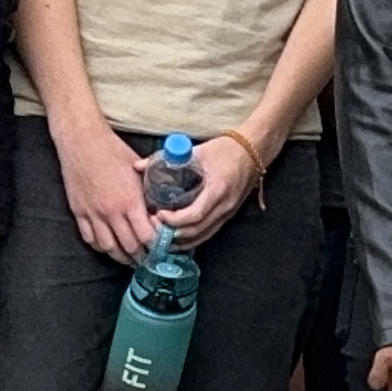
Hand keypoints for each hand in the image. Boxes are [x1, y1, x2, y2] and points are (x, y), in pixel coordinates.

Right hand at [55, 114, 159, 262]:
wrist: (82, 141)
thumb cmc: (113, 151)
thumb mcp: (138, 170)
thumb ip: (148, 191)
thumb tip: (158, 208)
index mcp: (130, 201)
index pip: (146, 236)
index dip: (155, 246)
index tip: (161, 248)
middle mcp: (111, 211)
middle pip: (129, 246)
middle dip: (141, 256)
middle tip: (148, 259)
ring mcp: (93, 213)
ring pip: (108, 248)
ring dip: (121, 256)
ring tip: (130, 258)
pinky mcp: (78, 212)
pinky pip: (89, 238)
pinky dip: (101, 247)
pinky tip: (109, 247)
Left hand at [153, 129, 258, 249]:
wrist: (254, 151)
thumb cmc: (226, 150)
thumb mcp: (197, 151)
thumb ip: (166, 159)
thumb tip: (137, 166)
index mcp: (218, 190)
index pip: (194, 215)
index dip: (174, 220)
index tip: (158, 215)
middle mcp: (224, 206)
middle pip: (196, 230)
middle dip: (172, 233)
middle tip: (153, 227)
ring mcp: (228, 213)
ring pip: (202, 236)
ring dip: (181, 240)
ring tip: (161, 236)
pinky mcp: (227, 216)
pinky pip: (208, 233)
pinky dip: (191, 238)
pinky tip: (177, 238)